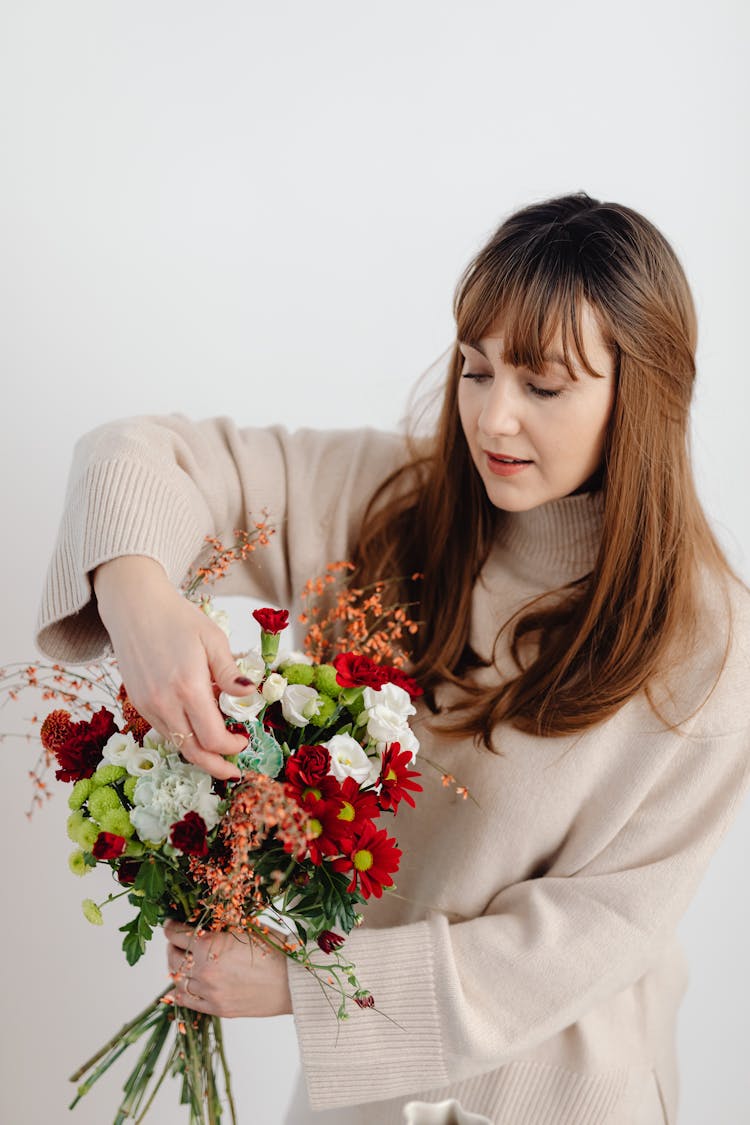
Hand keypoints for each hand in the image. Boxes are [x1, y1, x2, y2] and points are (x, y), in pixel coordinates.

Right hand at [93, 556, 248, 779]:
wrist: (134, 607)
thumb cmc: (177, 618)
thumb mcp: (213, 639)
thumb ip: (230, 672)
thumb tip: (251, 694)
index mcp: (188, 687)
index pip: (212, 737)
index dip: (231, 746)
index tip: (245, 741)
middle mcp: (164, 702)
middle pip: (193, 751)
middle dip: (216, 767)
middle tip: (234, 772)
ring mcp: (148, 705)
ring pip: (177, 744)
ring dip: (199, 753)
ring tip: (219, 753)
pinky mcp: (138, 702)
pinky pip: (164, 731)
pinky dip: (183, 738)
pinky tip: (197, 730)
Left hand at [164, 919, 292, 1017]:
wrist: (293, 982)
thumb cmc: (277, 951)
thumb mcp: (248, 927)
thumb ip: (223, 925)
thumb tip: (207, 920)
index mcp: (210, 945)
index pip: (177, 935)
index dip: (171, 927)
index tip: (171, 925)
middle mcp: (203, 969)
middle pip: (174, 958)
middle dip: (173, 947)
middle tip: (176, 942)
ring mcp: (209, 992)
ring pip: (178, 980)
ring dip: (177, 968)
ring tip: (181, 962)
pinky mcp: (217, 1008)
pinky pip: (188, 1001)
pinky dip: (181, 992)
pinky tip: (181, 985)